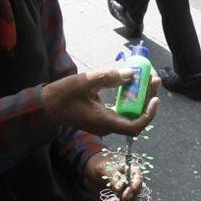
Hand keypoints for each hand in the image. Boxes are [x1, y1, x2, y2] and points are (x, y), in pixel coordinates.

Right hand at [41, 69, 159, 136]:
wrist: (45, 106)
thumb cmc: (62, 95)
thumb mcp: (85, 82)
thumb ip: (108, 77)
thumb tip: (131, 73)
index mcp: (104, 122)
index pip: (134, 127)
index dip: (148, 114)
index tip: (155, 98)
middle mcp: (107, 126)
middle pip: (135, 117)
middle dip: (147, 98)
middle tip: (154, 79)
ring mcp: (104, 122)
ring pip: (129, 113)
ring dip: (139, 97)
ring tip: (146, 77)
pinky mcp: (101, 116)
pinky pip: (120, 109)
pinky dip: (128, 97)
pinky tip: (131, 82)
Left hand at [84, 150, 145, 200]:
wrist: (88, 168)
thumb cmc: (99, 162)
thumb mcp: (105, 167)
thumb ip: (114, 177)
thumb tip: (120, 189)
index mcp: (132, 169)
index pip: (138, 179)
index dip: (133, 189)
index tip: (125, 197)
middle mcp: (131, 182)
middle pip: (132, 196)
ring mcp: (125, 192)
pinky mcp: (118, 200)